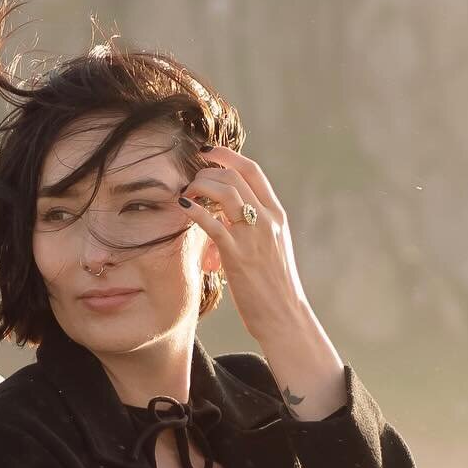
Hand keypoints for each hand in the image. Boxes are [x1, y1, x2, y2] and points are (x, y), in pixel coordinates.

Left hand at [177, 146, 312, 341]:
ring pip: (225, 191)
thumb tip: (222, 216)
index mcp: (276, 214)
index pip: (252, 171)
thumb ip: (251, 227)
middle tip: (189, 183)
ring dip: (199, 187)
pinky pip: (212, 222)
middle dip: (206, 172)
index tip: (206, 151)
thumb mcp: (269, 247)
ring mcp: (254, 235)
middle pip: (235, 176)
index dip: (226, 155)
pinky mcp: (238, 255)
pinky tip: (183, 208)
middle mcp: (268, 219)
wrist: (284, 316)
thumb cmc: (272, 286)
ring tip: (186, 196)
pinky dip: (194, 210)